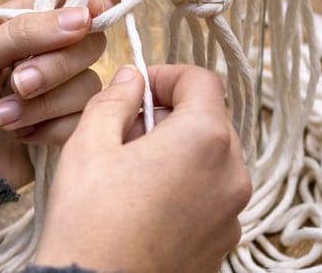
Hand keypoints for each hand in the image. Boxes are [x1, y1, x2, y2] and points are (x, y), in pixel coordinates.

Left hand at [0, 0, 117, 188]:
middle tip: (17, 84)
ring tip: (2, 117)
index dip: (96, 5)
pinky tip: (21, 134)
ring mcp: (63, 91)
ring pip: (88, 86)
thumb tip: (83, 17)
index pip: (77, 4)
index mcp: (31, 23)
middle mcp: (53, 53)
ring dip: (42, 105)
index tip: (93, 14)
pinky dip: (49, 130)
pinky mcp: (66, 126)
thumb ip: (27, 31)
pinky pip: (83, 121)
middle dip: (54, 69)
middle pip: (91, 46)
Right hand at [35, 65, 251, 272]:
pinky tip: (146, 207)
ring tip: (133, 173)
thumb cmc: (90, 222)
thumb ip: (115, 99)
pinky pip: (210, 199)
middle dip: (170, 117)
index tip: (139, 89)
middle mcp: (232, 175)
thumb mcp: (89, 144)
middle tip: (126, 133)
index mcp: (205, 139)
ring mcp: (232, 214)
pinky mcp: (222, 244)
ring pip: (211, 162)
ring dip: (178, 154)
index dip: (167, 76)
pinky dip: (186, 189)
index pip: (202, 81)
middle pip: (210, 122)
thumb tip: (132, 78)